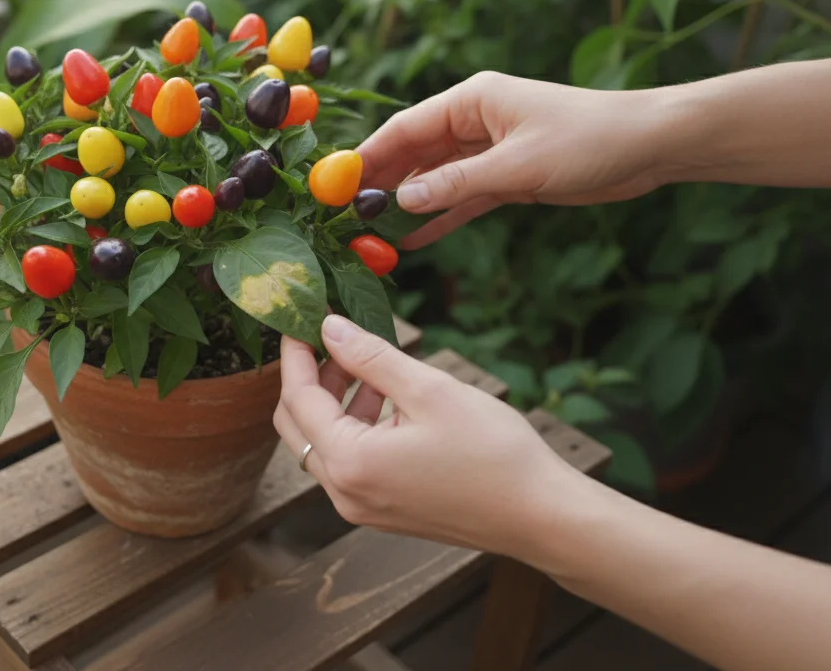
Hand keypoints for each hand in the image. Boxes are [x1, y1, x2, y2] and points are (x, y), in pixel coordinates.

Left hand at [273, 315, 584, 556]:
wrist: (541, 516)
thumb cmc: (493, 452)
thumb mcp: (429, 389)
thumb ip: (370, 356)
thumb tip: (330, 327)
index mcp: (350, 462)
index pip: (298, 399)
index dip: (296, 355)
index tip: (300, 320)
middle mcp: (344, 492)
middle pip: (298, 426)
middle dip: (309, 378)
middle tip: (329, 339)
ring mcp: (361, 507)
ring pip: (323, 444)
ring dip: (335, 401)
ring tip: (367, 363)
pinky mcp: (382, 511)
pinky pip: (349, 462)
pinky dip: (355, 427)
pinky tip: (386, 398)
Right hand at [358, 71, 671, 247]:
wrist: (649, 146)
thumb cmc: (588, 139)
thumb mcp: (517, 165)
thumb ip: (456, 183)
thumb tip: (403, 198)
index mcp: (472, 100)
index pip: (406, 127)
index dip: (369, 155)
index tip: (335, 184)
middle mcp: (475, 121)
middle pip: (414, 153)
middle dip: (381, 184)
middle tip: (344, 217)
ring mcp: (489, 150)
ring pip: (435, 179)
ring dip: (408, 205)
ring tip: (370, 235)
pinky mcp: (507, 177)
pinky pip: (462, 198)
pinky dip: (441, 217)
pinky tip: (413, 240)